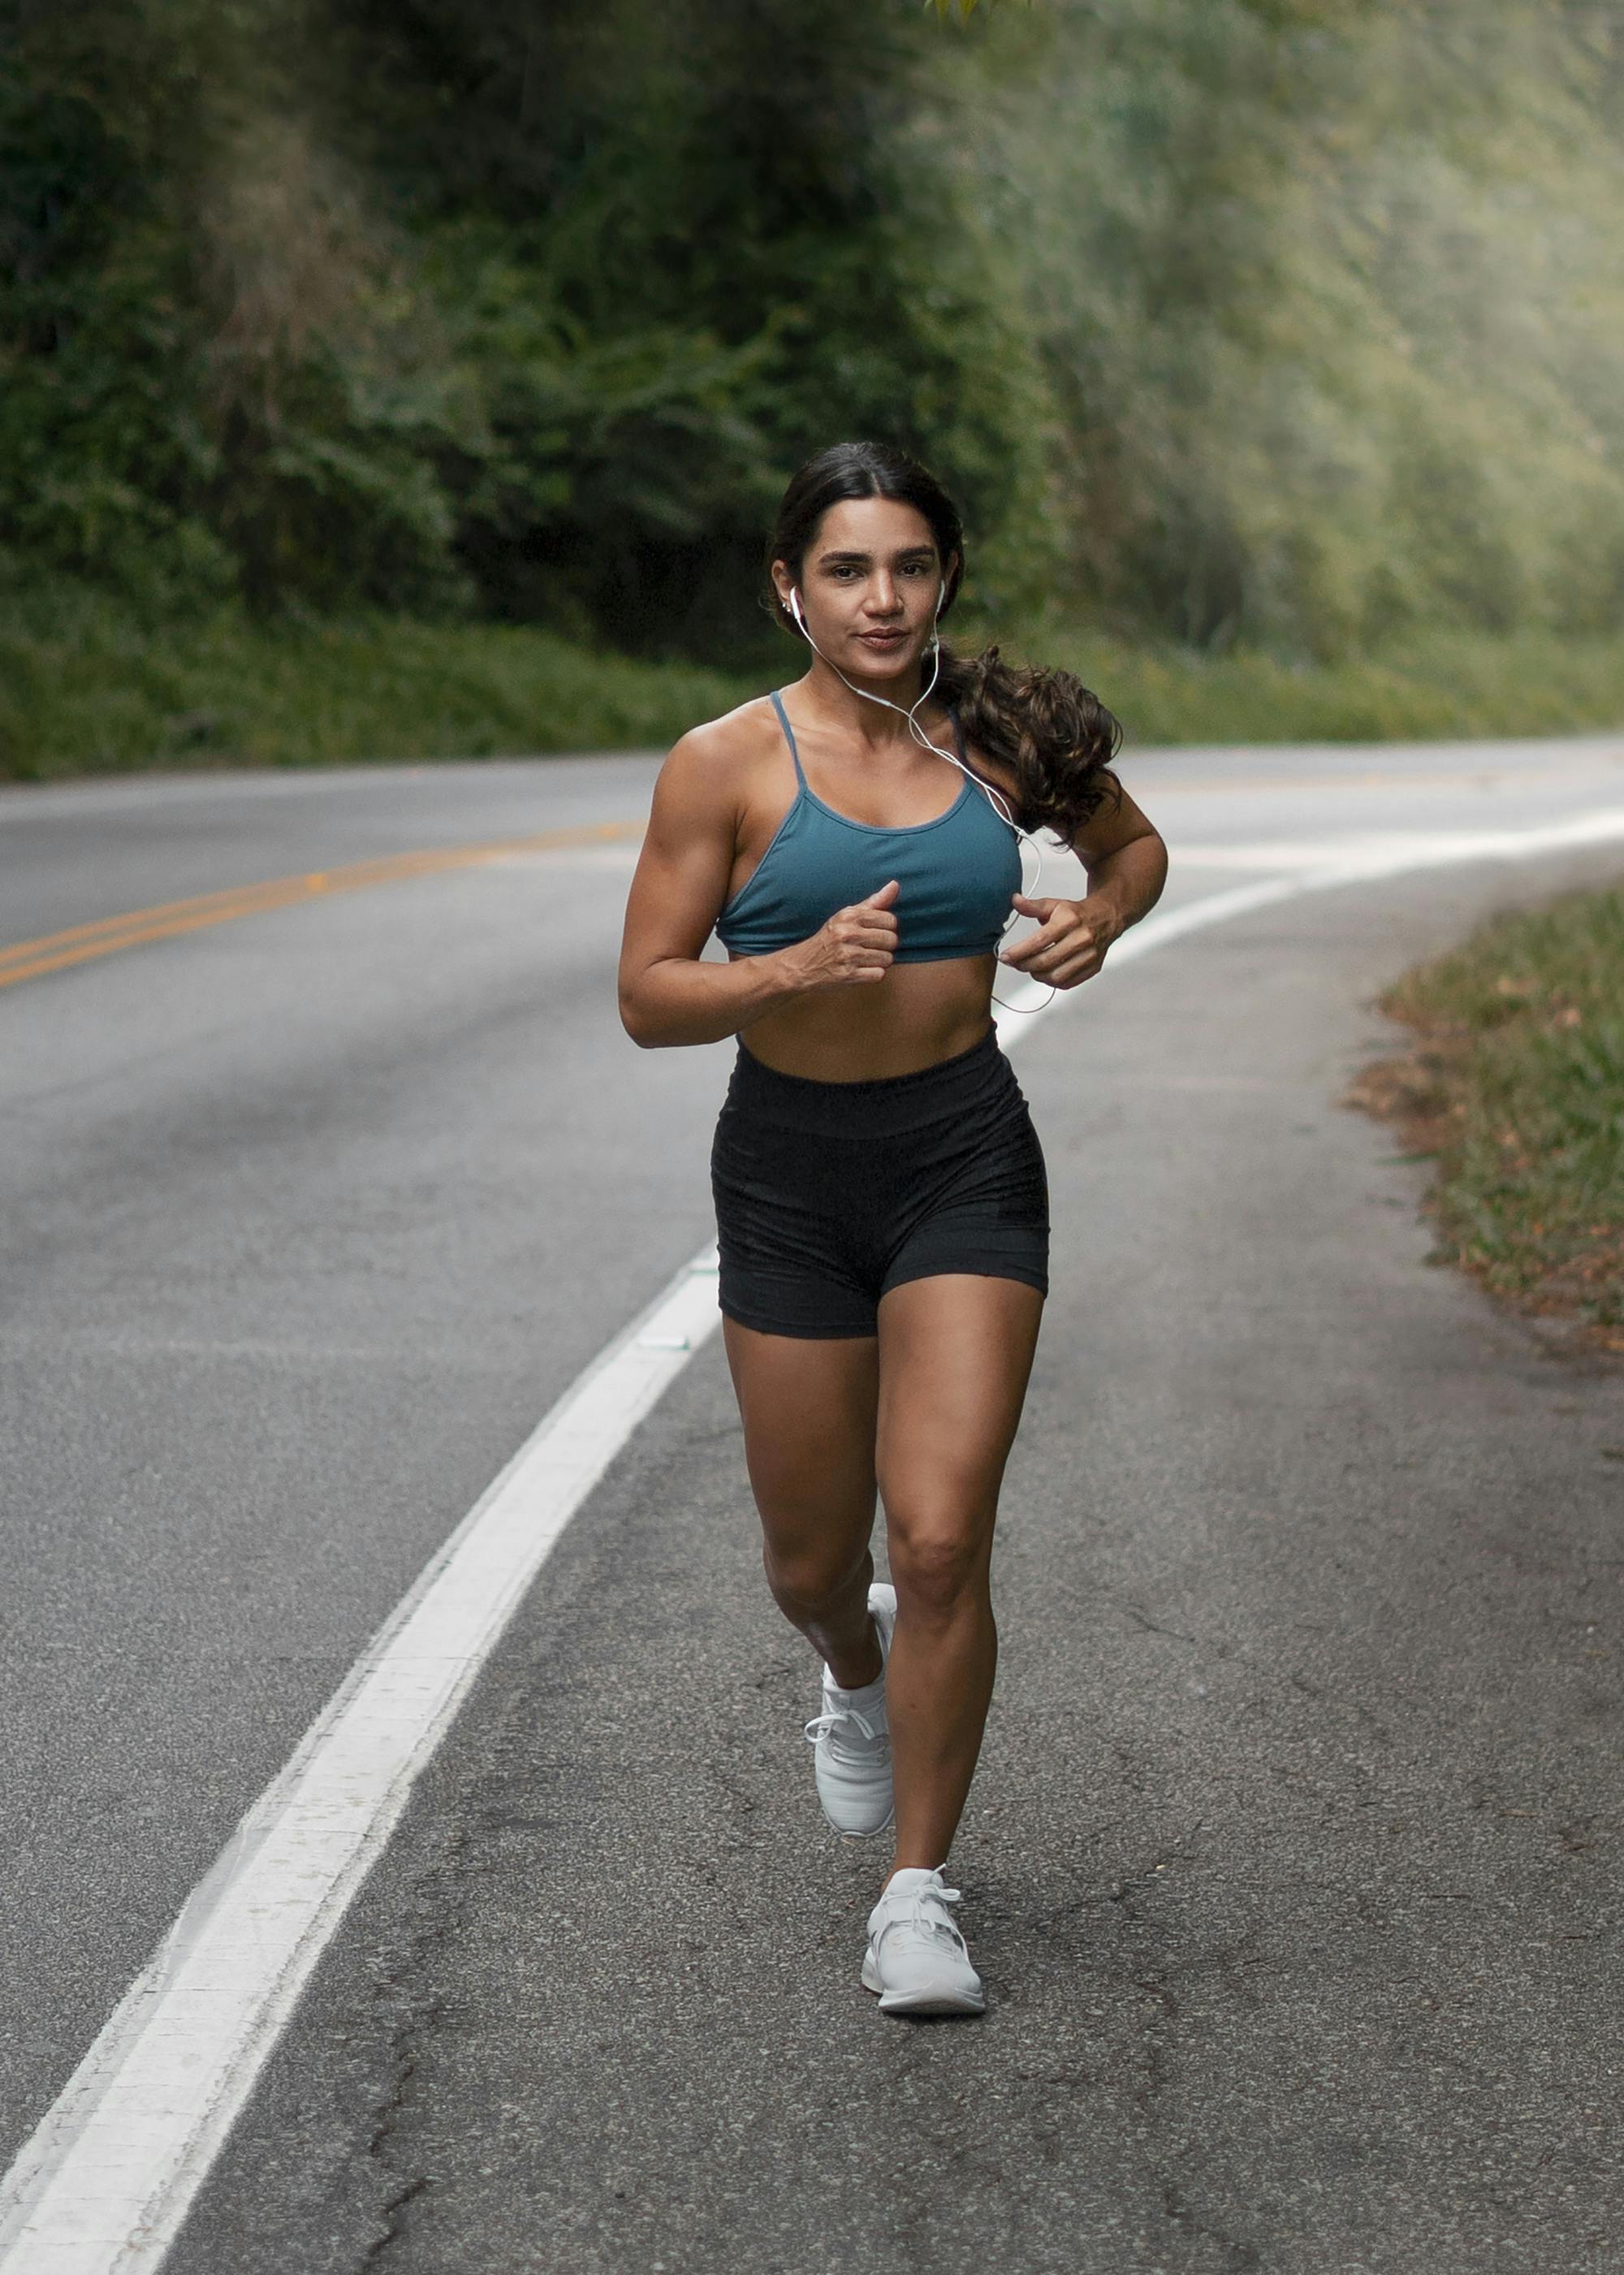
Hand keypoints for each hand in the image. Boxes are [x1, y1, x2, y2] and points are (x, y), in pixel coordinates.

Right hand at [790, 879, 899, 989]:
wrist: (803, 964)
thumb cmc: (830, 937)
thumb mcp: (847, 915)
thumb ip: (874, 902)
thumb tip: (895, 885)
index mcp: (849, 916)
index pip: (890, 920)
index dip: (888, 928)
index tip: (876, 931)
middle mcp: (847, 934)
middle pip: (891, 940)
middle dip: (886, 946)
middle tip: (871, 947)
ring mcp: (848, 955)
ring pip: (887, 959)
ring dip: (880, 961)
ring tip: (865, 958)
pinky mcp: (848, 975)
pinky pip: (879, 974)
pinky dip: (874, 974)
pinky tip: (862, 969)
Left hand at [998, 893, 1119, 988]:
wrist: (1107, 917)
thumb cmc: (1077, 913)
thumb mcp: (1054, 905)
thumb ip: (1032, 906)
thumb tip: (1015, 900)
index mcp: (1069, 920)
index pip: (1039, 941)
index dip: (1019, 952)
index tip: (1005, 956)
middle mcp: (1081, 939)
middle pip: (1046, 961)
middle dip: (1024, 965)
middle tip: (1014, 963)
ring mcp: (1089, 955)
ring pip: (1056, 976)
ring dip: (1037, 975)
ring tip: (1029, 968)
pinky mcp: (1093, 967)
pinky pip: (1068, 983)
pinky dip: (1052, 981)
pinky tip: (1045, 973)